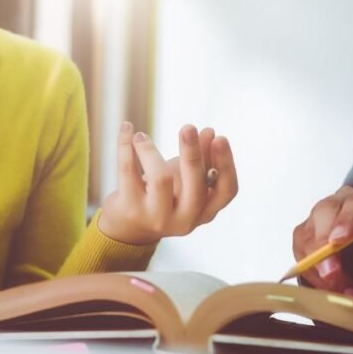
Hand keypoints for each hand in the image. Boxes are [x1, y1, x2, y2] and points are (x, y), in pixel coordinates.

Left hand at [98, 123, 238, 244]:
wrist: (127, 226)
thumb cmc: (163, 196)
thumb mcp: (184, 179)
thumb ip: (200, 158)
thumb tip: (209, 132)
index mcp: (205, 212)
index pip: (226, 190)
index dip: (226, 164)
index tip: (220, 137)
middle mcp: (184, 220)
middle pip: (195, 186)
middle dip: (193, 153)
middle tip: (188, 127)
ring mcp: (157, 218)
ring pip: (160, 178)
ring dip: (151, 150)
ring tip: (141, 136)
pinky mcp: (130, 209)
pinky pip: (128, 171)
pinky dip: (126, 146)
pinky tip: (126, 129)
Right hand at [292, 183, 352, 305]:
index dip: (345, 220)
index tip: (338, 242)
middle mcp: (343, 201)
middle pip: (323, 212)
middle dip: (323, 246)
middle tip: (331, 274)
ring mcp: (322, 218)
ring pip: (307, 233)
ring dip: (317, 265)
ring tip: (338, 290)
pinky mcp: (307, 237)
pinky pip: (300, 252)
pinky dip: (311, 273)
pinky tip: (329, 288)